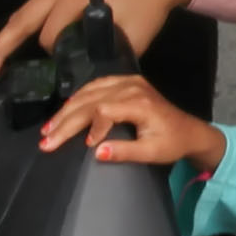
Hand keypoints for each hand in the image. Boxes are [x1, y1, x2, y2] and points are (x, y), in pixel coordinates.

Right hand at [0, 0, 201, 75]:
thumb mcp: (130, 40)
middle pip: (24, 17)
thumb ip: (104, 59)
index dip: (53, 55)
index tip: (60, 70)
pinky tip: (35, 30)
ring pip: (32, 7)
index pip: (51, 35)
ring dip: (22, 30)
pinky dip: (39, 14)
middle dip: (3, 46)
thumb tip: (79, 84)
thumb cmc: (149, 9)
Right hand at [36, 74, 224, 168]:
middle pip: (90, 100)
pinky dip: (78, 98)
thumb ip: (126, 152)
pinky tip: (65, 109)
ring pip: (89, 91)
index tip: (84, 146)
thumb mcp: (152, 153)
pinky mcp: (126, 82)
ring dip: (67, 109)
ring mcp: (128, 82)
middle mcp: (131, 87)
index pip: (104, 110)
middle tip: (46, 139)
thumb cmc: (172, 144)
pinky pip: (96, 86)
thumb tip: (97, 152)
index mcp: (139, 103)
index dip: (90, 127)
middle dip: (66, 120)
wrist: (190, 131)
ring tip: (48, 127)